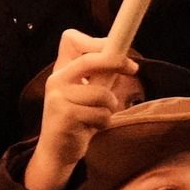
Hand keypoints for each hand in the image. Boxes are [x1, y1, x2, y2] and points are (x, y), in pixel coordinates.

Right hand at [25, 31, 137, 189]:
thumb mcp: (87, 92)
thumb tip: (124, 57)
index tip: (116, 47)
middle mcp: (56, 80)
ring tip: (100, 116)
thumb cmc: (77, 119)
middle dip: (116, 61)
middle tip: (134, 68)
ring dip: (110, 107)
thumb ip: (100, 74)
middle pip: (90, 60)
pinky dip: (104, 122)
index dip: (95, 40)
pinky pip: (100, 114)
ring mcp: (58, 97)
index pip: (71, 39)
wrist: (56, 150)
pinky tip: (92, 128)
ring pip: (102, 94)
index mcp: (61, 70)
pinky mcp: (64, 116)